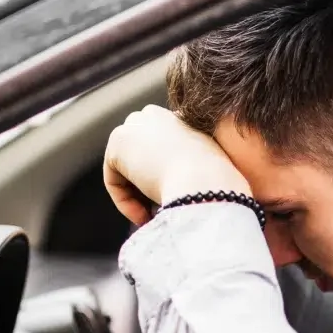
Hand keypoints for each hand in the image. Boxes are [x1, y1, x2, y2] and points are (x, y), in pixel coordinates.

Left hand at [103, 105, 249, 225]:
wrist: (207, 183)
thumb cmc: (218, 186)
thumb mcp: (212, 173)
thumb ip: (193, 172)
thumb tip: (171, 189)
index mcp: (182, 117)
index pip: (162, 152)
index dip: (165, 180)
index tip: (175, 202)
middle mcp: (157, 115)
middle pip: (140, 159)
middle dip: (146, 187)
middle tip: (160, 213)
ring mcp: (135, 125)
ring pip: (127, 172)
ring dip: (138, 198)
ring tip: (156, 217)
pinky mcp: (117, 142)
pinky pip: (114, 180)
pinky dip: (126, 203)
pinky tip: (145, 215)